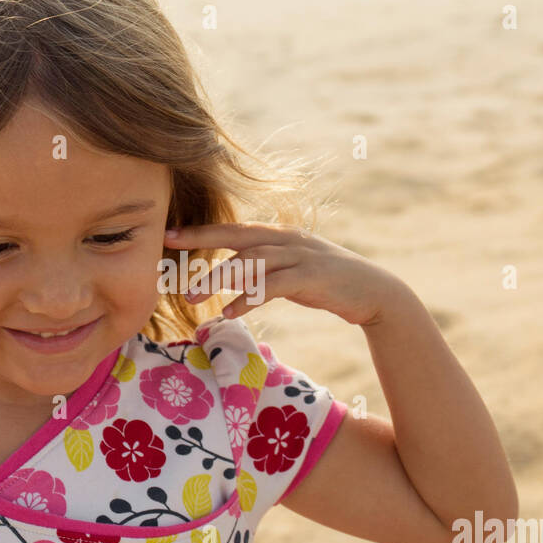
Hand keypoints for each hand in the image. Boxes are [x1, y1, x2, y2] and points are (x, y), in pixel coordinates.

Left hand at [163, 222, 402, 327]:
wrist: (374, 293)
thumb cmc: (327, 283)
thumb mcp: (290, 270)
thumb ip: (262, 269)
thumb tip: (230, 278)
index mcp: (279, 236)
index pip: (233, 229)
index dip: (200, 230)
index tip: (168, 234)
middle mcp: (287, 240)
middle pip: (237, 236)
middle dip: (200, 239)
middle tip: (167, 246)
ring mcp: (300, 256)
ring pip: (252, 262)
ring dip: (218, 278)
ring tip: (191, 297)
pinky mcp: (312, 278)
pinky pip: (274, 286)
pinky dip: (250, 298)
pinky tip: (230, 312)